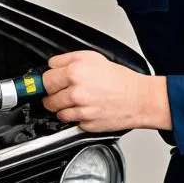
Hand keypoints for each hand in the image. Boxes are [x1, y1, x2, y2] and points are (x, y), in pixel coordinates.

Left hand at [41, 51, 170, 132]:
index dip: (49, 81)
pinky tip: (86, 110)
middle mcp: (76, 92)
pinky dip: (75, 118)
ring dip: (63, 108)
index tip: (50, 83)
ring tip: (77, 101)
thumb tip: (51, 66)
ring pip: (57, 113)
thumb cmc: (119, 79)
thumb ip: (67, 59)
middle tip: (64, 92)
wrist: (138, 99)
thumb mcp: (92, 57)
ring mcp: (80, 110)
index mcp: (75, 72)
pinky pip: (71, 122)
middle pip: (48, 98)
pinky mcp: (86, 124)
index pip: (45, 79)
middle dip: (53, 96)